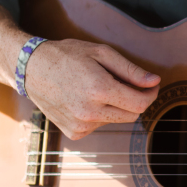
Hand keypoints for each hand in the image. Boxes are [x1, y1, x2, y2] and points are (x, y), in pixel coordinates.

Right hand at [23, 38, 159, 139]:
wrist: (31, 69)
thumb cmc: (68, 56)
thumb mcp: (101, 53)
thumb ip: (131, 70)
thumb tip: (155, 81)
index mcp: (99, 89)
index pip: (140, 103)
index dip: (151, 94)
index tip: (153, 85)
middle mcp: (90, 112)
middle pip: (132, 115)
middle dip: (137, 100)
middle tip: (132, 84)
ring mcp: (81, 125)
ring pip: (116, 120)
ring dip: (117, 106)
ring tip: (99, 86)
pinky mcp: (74, 133)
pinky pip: (100, 125)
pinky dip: (101, 114)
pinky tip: (87, 99)